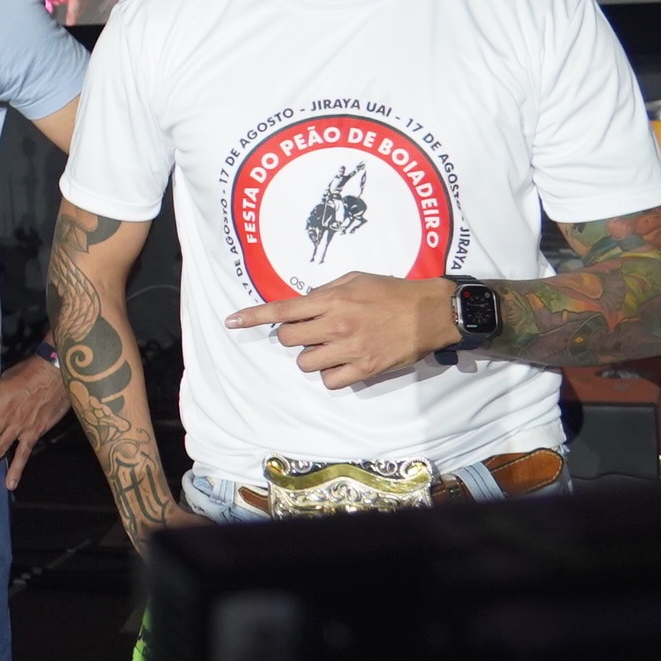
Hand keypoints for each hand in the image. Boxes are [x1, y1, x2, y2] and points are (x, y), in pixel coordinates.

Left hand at [227, 271, 457, 389]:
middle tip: (312, 331)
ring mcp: (349, 349)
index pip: (282, 310)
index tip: (231, 321)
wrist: (430, 313)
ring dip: (312, 356)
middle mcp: (335, 325)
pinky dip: (331, 374)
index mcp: (331, 300)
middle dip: (293, 336)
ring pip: (305, 363)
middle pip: (288, 340)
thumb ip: (325, 291)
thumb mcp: (355, 279)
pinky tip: (343, 362)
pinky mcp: (364, 369)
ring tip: (332, 346)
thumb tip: (303, 303)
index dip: (253, 316)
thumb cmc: (392, 292)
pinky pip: (329, 380)